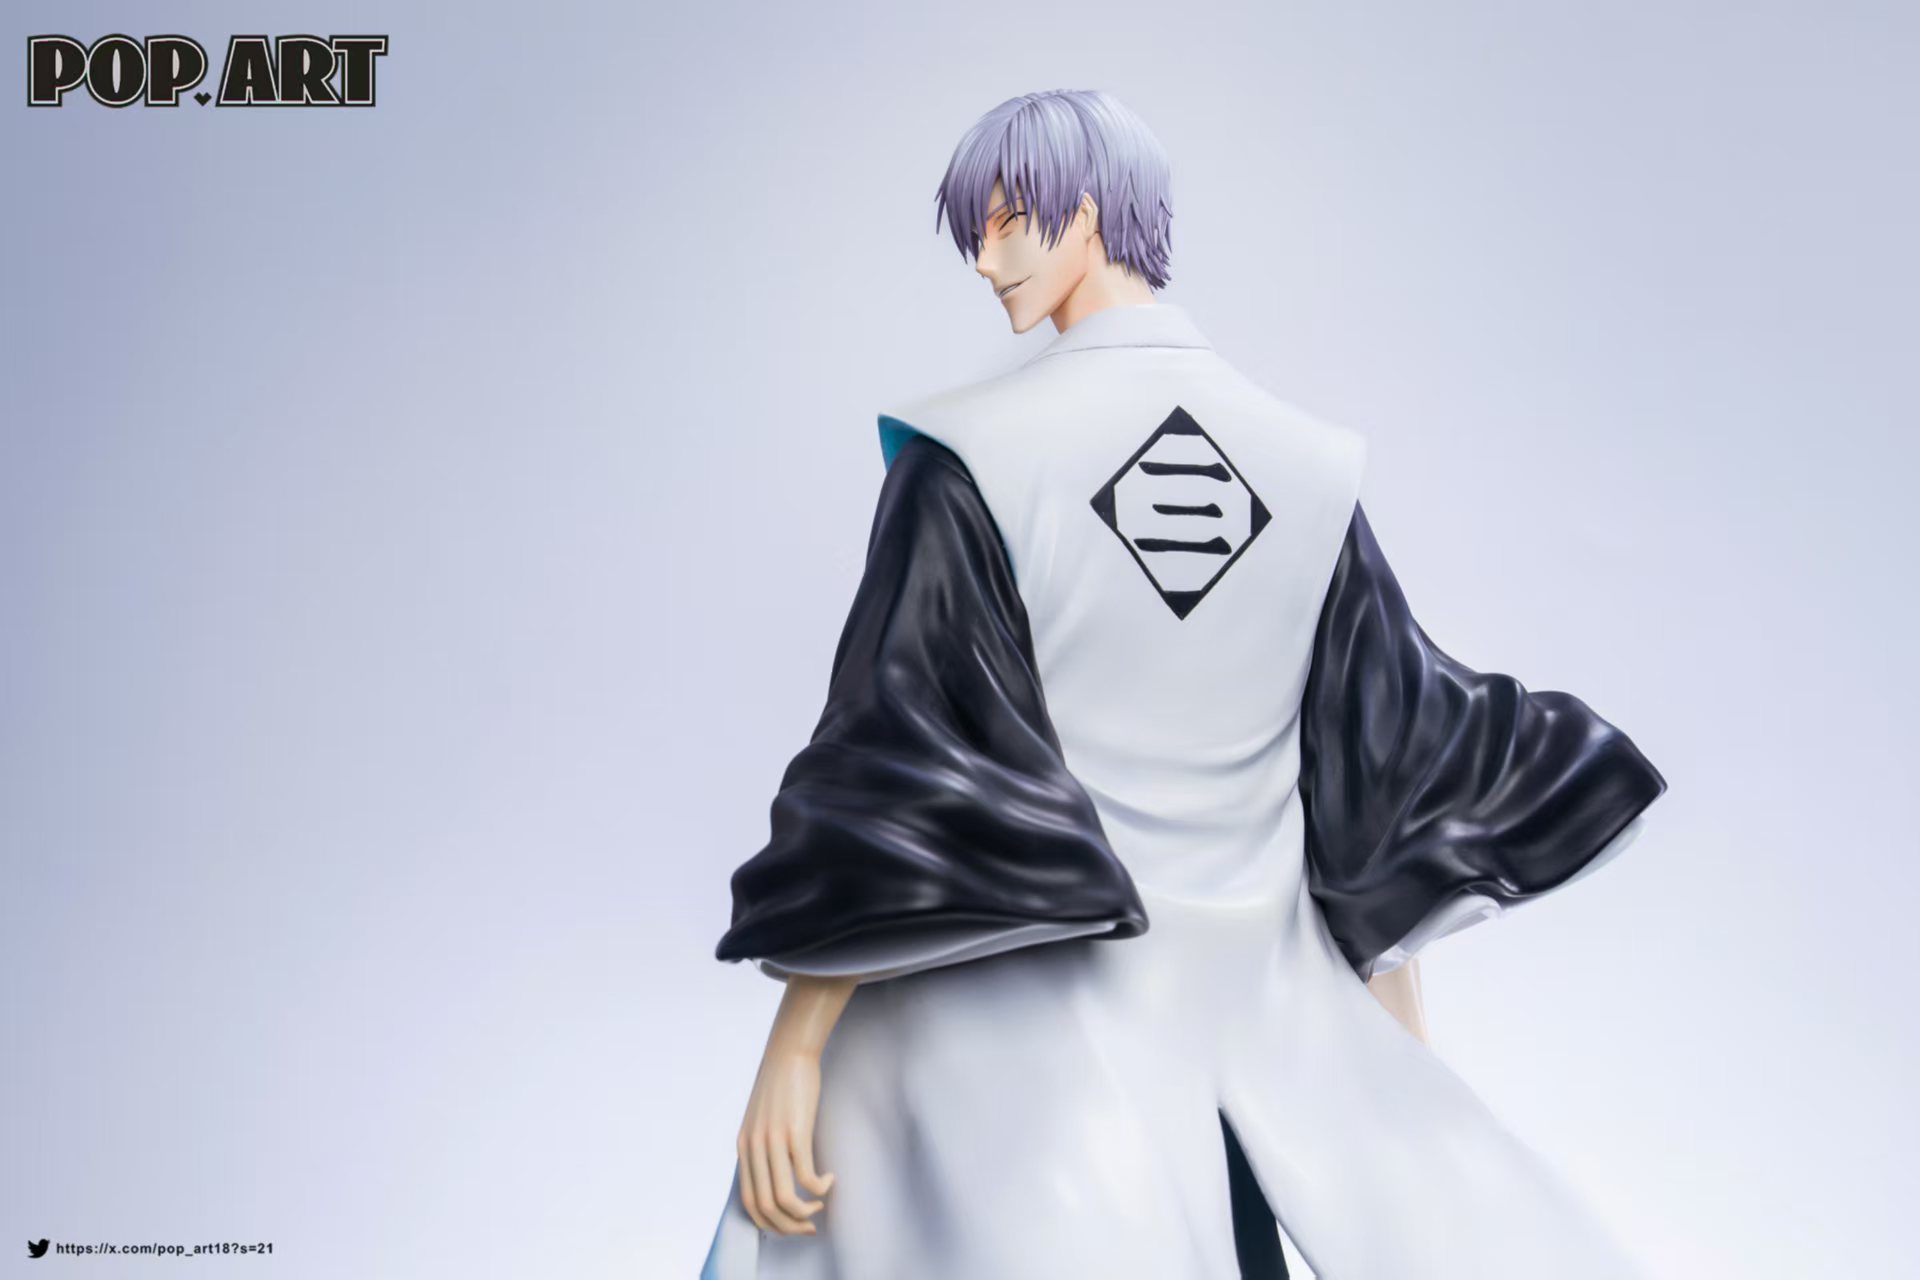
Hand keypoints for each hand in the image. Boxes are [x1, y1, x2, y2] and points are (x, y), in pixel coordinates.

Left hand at [736, 1047, 835, 1235]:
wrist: (790, 1052)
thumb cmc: (781, 1084)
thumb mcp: (760, 1119)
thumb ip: (762, 1145)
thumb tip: (774, 1173)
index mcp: (743, 1147)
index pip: (748, 1202)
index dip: (771, 1222)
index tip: (791, 1224)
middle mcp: (754, 1148)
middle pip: (766, 1207)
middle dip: (789, 1226)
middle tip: (810, 1226)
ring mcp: (773, 1141)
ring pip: (784, 1198)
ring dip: (805, 1212)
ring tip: (820, 1205)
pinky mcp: (795, 1132)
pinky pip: (806, 1176)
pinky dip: (819, 1187)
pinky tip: (830, 1178)